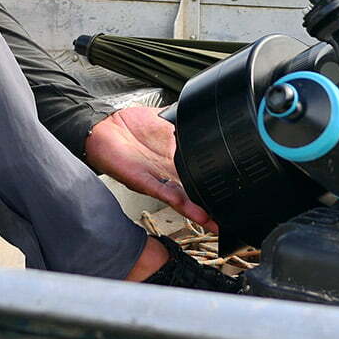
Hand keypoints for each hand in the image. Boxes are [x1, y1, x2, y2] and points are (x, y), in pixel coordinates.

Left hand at [83, 106, 216, 231]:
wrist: (105, 126)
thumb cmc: (132, 126)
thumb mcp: (166, 122)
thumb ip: (186, 126)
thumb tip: (206, 118)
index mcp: (176, 159)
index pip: (199, 174)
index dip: (214, 185)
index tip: (233, 196)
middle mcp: (168, 173)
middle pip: (193, 193)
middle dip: (210, 208)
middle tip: (227, 219)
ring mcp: (156, 178)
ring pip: (180, 198)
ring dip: (196, 210)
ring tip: (212, 220)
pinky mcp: (142, 179)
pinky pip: (160, 191)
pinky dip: (175, 199)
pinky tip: (188, 206)